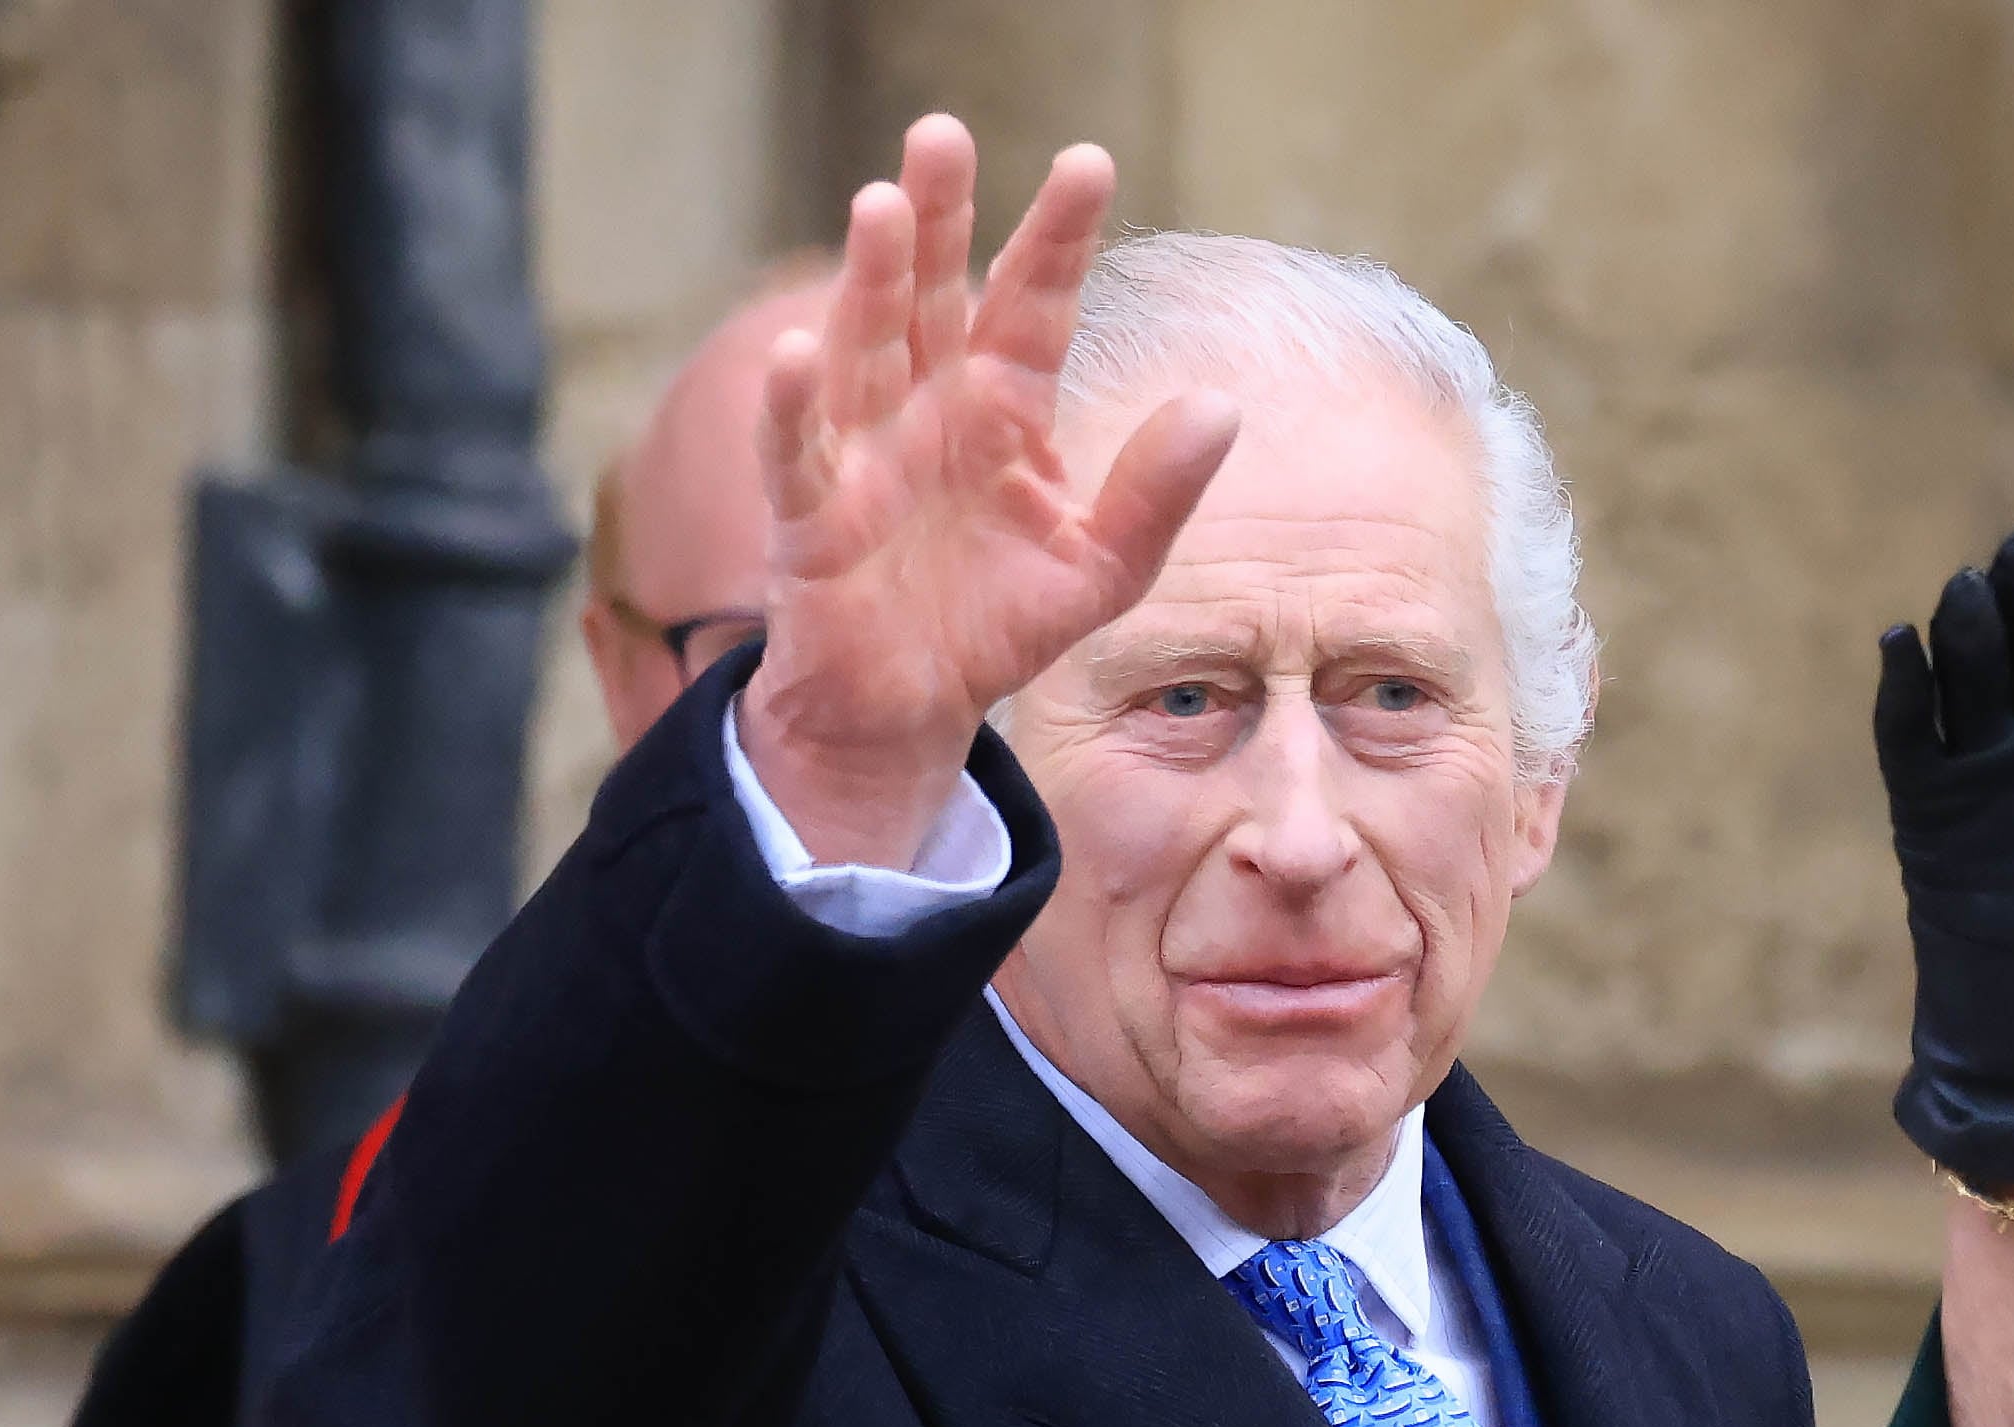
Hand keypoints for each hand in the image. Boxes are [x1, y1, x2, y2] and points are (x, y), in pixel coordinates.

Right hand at [740, 115, 1239, 864]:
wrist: (913, 705)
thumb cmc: (999, 621)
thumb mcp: (1103, 565)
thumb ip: (1156, 491)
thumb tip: (1222, 404)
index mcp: (1002, 408)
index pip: (1031, 305)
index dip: (1055, 237)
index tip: (1089, 162)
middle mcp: (927, 409)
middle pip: (931, 296)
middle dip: (938, 218)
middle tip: (945, 134)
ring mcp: (862, 454)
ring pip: (862, 348)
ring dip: (870, 280)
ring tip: (883, 204)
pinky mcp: (811, 518)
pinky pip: (797, 454)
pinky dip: (791, 408)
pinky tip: (796, 351)